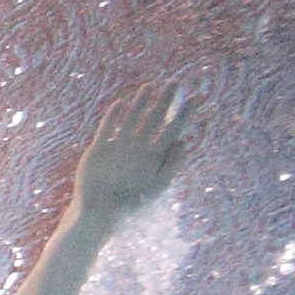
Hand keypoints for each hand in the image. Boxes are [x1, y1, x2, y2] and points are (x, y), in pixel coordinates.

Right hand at [68, 82, 192, 225]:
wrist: (99, 212)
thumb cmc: (130, 203)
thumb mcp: (156, 186)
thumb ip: (171, 164)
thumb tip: (184, 142)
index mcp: (154, 156)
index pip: (173, 130)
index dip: (184, 115)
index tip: (196, 99)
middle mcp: (138, 148)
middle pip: (154, 119)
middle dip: (165, 101)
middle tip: (175, 83)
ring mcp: (119, 147)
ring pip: (132, 119)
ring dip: (141, 103)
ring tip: (150, 86)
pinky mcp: (99, 149)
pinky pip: (107, 128)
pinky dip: (113, 117)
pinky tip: (121, 104)